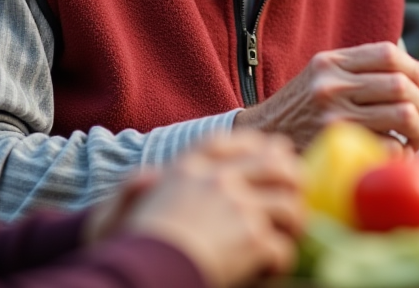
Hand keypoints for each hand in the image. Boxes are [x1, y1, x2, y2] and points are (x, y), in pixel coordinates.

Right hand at [106, 131, 303, 287]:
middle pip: (273, 165)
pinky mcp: (253, 238)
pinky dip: (280, 261)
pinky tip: (271, 269)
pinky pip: (283, 247)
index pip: (230, 143)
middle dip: (292, 178)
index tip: (274, 151)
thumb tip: (150, 175)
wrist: (138, 274)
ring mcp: (239, 207)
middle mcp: (218, 180)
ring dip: (294, 222)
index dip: (257, 146)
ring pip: (288, 205)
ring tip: (289, 236)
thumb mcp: (121, 210)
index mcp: (188, 169)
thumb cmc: (125, 249)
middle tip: (296, 193)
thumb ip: (136, 189)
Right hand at [233, 42, 418, 152]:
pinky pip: (389, 146)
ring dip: (418, 129)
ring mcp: (334, 114)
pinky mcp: (337, 145)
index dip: (416, 71)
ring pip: (402, 115)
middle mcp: (332, 84)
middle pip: (401, 85)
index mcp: (332, 62)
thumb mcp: (321, 78)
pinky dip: (401, 152)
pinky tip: (396, 154)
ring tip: (413, 137)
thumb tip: (414, 81)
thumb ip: (358, 71)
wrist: (262, 137)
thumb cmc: (300, 109)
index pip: (390, 54)